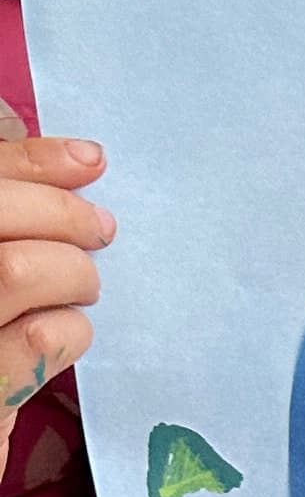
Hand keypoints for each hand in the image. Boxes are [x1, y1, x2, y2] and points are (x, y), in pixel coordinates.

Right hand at [0, 135, 108, 404]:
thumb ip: (14, 204)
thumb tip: (84, 160)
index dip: (34, 163)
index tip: (91, 162)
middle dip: (63, 215)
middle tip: (99, 231)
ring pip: (16, 270)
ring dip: (72, 271)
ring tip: (82, 286)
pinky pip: (41, 337)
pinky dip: (73, 326)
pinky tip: (68, 330)